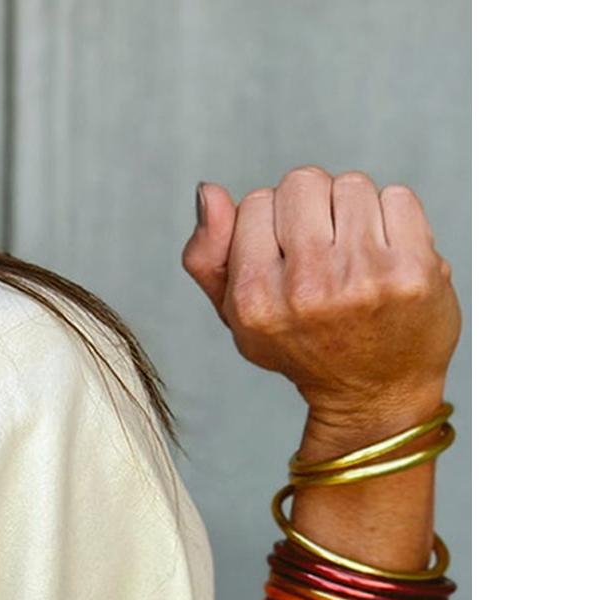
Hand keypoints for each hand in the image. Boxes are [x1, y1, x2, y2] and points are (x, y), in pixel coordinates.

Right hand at [180, 166, 461, 422]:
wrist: (374, 395)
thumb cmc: (305, 347)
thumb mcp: (239, 317)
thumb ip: (209, 257)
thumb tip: (209, 192)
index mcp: (255, 301)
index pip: (255, 202)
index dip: (272, 223)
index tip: (285, 260)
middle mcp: (307, 291)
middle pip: (302, 182)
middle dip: (313, 207)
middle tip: (324, 254)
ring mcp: (363, 279)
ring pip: (351, 185)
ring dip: (355, 212)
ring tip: (357, 258)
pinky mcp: (412, 270)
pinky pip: (398, 197)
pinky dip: (396, 220)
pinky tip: (389, 258)